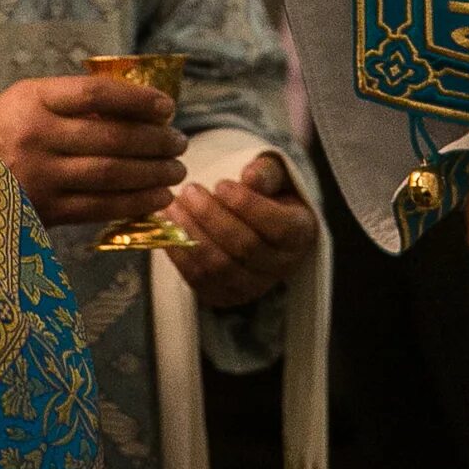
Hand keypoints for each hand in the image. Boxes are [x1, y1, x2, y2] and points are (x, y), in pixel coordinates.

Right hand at [0, 75, 187, 227]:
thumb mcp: (25, 101)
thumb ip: (71, 102)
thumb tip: (136, 107)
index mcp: (33, 99)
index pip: (97, 93)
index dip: (138, 99)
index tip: (166, 106)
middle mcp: (37, 135)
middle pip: (112, 137)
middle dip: (155, 141)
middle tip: (180, 142)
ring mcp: (41, 176)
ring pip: (111, 174)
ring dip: (152, 173)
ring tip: (176, 170)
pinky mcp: (44, 210)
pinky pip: (99, 207)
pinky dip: (134, 203)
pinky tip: (157, 198)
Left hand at [169, 151, 319, 309]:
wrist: (256, 224)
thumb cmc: (267, 193)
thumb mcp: (273, 175)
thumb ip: (265, 172)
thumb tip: (250, 177)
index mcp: (299, 233)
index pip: (276, 226)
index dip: (246, 206)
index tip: (221, 184)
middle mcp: (281, 266)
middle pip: (244, 247)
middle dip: (211, 217)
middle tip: (189, 190)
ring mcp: (253, 286)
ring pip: (219, 266)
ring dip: (192, 235)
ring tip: (174, 206)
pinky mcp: (225, 295)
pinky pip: (199, 280)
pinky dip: (180, 254)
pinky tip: (168, 227)